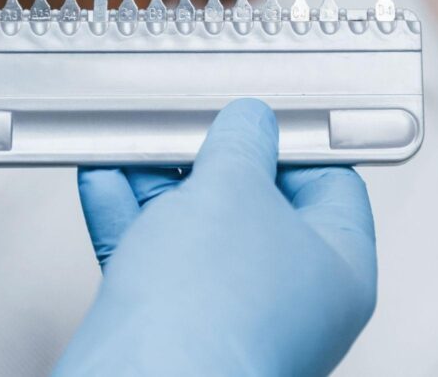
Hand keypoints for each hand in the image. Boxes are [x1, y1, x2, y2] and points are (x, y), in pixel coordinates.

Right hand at [57, 99, 376, 376]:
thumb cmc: (210, 303)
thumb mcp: (234, 189)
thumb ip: (243, 142)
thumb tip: (250, 121)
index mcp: (336, 268)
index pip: (329, 183)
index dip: (291, 139)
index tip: (255, 110)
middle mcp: (288, 297)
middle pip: (253, 204)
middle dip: (208, 157)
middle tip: (183, 119)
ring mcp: (228, 315)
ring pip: (195, 229)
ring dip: (157, 179)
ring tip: (130, 137)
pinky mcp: (172, 327)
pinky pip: (153, 257)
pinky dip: (127, 214)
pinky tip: (101, 175)